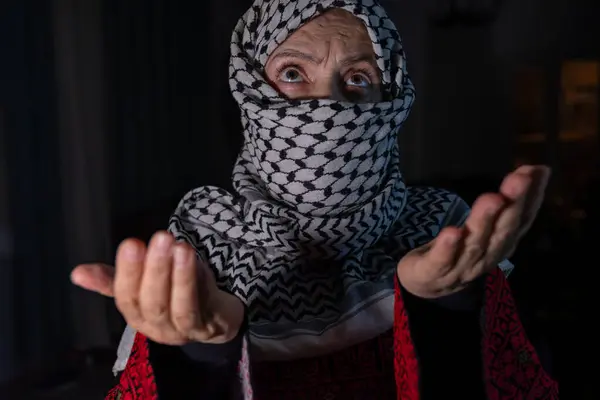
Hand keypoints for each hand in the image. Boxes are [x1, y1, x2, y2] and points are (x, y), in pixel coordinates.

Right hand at [71, 231, 243, 344]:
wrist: (214, 315)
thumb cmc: (172, 294)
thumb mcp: (143, 285)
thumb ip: (113, 279)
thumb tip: (77, 273)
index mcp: (136, 315)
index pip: (126, 297)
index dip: (128, 272)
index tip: (131, 244)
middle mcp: (156, 328)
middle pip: (152, 302)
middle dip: (155, 269)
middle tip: (161, 237)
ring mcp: (182, 331)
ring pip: (178, 307)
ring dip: (179, 276)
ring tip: (181, 247)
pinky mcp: (207, 327)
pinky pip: (201, 308)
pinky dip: (198, 286)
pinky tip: (197, 262)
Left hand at [397, 165, 549, 298]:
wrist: (424, 284)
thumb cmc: (458, 249)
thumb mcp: (484, 224)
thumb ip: (507, 200)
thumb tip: (535, 169)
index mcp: (500, 245)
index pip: (520, 222)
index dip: (530, 198)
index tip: (536, 172)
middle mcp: (485, 258)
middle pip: (501, 232)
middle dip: (512, 206)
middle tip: (519, 179)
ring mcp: (458, 269)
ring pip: (474, 245)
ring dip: (484, 221)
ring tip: (492, 198)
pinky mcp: (431, 274)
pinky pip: (441, 262)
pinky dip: (448, 248)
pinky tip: (452, 232)